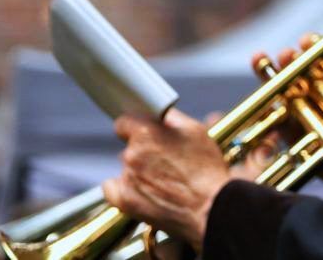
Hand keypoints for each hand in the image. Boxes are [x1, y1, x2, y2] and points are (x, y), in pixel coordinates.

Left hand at [104, 110, 229, 247]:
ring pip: (126, 168)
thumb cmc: (206, 170)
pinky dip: (123, 188)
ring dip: (139, 171)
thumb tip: (158, 114)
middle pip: (129, 147)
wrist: (210, 207)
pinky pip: (112, 189)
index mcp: (146, 133)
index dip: (135, 127)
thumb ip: (170, 118)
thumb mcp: (195, 131)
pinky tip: (141, 190)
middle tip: (165, 161)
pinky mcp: (125, 201)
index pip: (123, 122)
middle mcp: (132, 154)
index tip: (143, 133)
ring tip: (163, 180)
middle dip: (144, 151)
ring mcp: (127, 179)